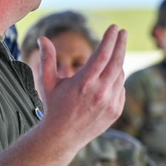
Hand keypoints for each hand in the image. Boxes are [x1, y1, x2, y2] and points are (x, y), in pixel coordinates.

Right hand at [36, 25, 126, 147]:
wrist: (63, 137)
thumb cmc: (54, 106)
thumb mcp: (47, 82)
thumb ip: (47, 59)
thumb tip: (42, 38)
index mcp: (83, 82)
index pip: (102, 54)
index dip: (109, 39)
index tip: (114, 27)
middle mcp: (99, 92)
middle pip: (117, 61)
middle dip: (121, 44)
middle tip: (123, 32)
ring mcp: (110, 103)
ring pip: (119, 75)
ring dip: (117, 63)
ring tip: (111, 56)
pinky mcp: (116, 111)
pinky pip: (121, 89)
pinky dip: (116, 80)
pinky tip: (109, 77)